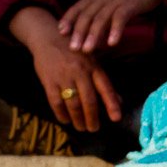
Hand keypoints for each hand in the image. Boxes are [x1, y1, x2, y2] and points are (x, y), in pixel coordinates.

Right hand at [11, 12, 122, 133]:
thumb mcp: (92, 62)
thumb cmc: (74, 53)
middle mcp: (80, 72)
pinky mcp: (48, 80)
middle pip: (89, 100)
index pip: (106, 88)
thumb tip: (119, 102)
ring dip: (78, 119)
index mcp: (94, 68)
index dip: (112, 104)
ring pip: (73, 103)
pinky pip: (56, 101)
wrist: (48, 37)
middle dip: (92, 118)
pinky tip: (65, 120)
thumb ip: (103, 82)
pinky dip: (61, 114)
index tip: (116, 118)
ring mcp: (63, 76)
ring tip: (81, 127)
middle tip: (93, 129)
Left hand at [57, 0, 166, 52]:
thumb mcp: (112, 0)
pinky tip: (112, 43)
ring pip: (100, 18)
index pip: (78, 7)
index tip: (61, 32)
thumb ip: (103, 13)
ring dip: (93, 35)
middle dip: (79, 32)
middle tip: (73, 48)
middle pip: (87, 15)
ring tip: (88, 50)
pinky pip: (120, 18)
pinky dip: (115, 30)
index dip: (68, 19)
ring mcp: (115, 0)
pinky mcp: (129, 4)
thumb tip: (95, 32)